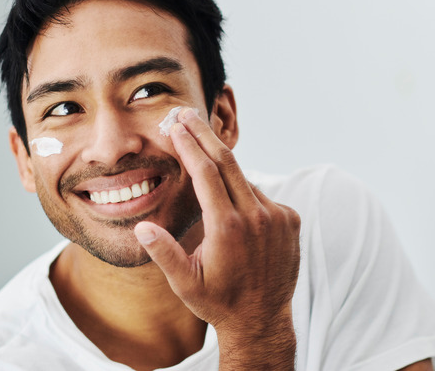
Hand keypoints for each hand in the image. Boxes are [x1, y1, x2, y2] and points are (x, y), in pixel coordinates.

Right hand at [134, 107, 300, 368]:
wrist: (262, 319)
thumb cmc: (217, 302)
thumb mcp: (184, 283)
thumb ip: (163, 253)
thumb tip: (143, 226)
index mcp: (227, 227)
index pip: (205, 172)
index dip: (189, 144)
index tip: (176, 125)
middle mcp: (256, 216)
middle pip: (227, 162)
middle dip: (204, 135)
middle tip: (186, 114)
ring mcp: (277, 216)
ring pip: (244, 180)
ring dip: (223, 168)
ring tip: (201, 158)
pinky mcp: (290, 219)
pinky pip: (262, 195)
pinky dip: (244, 192)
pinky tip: (231, 206)